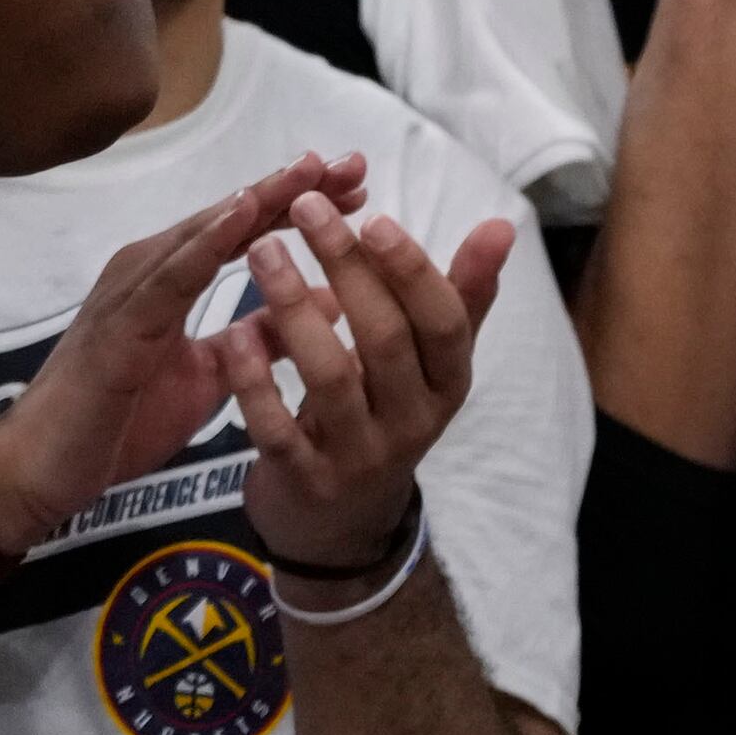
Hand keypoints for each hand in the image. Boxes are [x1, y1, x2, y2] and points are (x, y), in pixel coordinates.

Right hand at [0, 155, 367, 558]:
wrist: (47, 471)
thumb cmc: (125, 417)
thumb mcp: (213, 370)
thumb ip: (261, 332)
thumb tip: (327, 299)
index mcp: (172, 280)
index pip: (245, 229)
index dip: (301, 203)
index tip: (361, 184)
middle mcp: (151, 272)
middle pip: (230, 218)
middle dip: (293, 187)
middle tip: (355, 161)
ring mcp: (131, 292)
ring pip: (203, 234)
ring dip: (259, 199)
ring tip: (310, 170)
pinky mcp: (118, 324)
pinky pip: (168, 277)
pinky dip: (206, 243)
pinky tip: (243, 215)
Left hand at [216, 190, 510, 578]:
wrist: (340, 524)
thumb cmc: (387, 413)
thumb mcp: (431, 364)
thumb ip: (461, 296)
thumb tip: (503, 224)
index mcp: (450, 382)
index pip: (443, 321)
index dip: (411, 271)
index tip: (373, 219)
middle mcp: (414, 420)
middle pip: (385, 339)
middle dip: (344, 269)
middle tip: (303, 210)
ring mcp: (359, 455)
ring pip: (330, 377)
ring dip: (294, 308)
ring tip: (261, 253)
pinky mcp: (305, 481)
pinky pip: (275, 427)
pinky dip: (252, 379)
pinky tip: (232, 332)